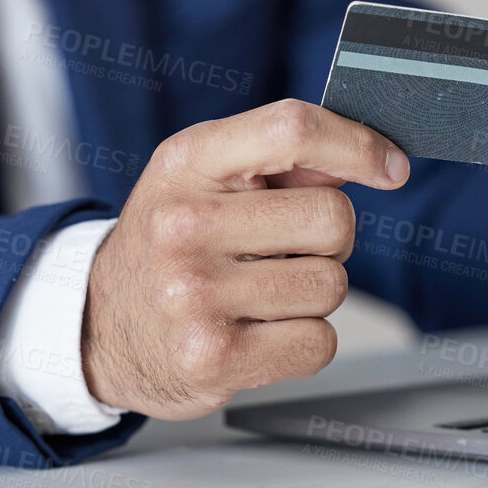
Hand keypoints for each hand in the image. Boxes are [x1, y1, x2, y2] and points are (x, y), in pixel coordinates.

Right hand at [81, 99, 409, 418]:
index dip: (357, 144)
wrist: (98, 324)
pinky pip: (319, 342)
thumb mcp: (200, 177)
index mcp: (186, 164)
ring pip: (331, 283)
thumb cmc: (165, 244)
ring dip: (312, 291)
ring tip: (260, 290)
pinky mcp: (216, 358)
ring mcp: (197, 295)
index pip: (290, 129)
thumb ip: (279, 159)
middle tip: (282, 247)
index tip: (389, 166)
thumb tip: (369, 156)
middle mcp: (184, 225)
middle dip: (328, 236)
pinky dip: (303, 340)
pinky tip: (258, 330)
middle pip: (332, 216)